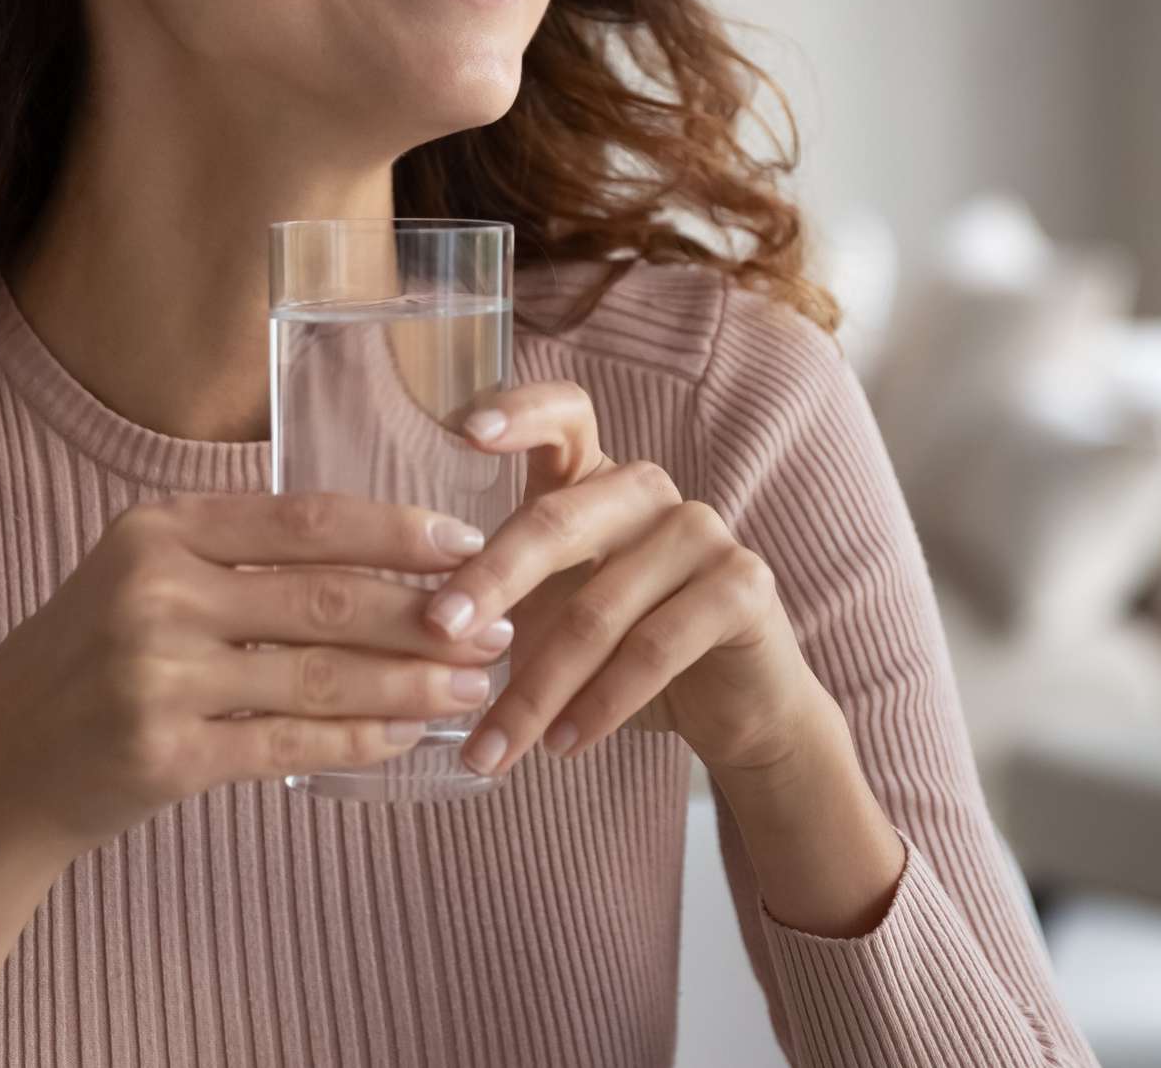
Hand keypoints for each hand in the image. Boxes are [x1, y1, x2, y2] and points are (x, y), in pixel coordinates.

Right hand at [0, 491, 519, 859]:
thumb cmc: (88, 659)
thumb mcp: (141, 574)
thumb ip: (236, 555)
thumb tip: (381, 554)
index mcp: (157, 530)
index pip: (304, 520)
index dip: (396, 532)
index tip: (465, 544)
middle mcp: (155, 593)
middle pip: (325, 597)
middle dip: (425, 613)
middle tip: (496, 624)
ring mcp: (158, 676)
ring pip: (319, 675)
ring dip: (412, 683)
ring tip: (475, 686)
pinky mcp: (166, 754)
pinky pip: (291, 745)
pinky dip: (360, 740)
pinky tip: (410, 737)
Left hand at [423, 380, 823, 780]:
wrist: (733, 708)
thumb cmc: (622, 653)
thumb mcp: (552, 615)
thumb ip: (500, 601)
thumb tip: (417, 628)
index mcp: (594, 480)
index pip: (563, 415)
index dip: (516, 411)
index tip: (461, 431)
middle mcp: (648, 490)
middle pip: (556, 522)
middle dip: (490, 582)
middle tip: (437, 631)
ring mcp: (702, 530)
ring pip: (597, 610)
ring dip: (535, 691)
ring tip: (492, 748)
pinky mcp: (743, 584)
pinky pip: (654, 649)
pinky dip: (600, 706)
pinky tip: (562, 745)